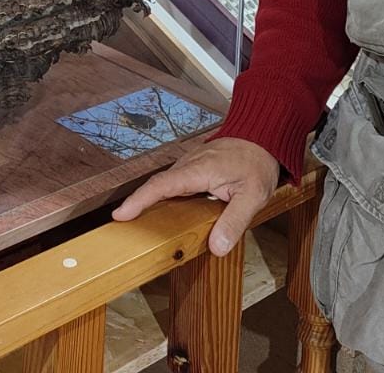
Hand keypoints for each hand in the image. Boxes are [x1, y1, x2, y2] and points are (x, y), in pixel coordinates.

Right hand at [111, 138, 279, 256]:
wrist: (262, 136)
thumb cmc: (257, 162)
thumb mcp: (253, 196)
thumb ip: (234, 222)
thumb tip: (217, 247)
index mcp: (199, 170)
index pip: (162, 185)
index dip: (139, 200)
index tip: (121, 214)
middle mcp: (189, 164)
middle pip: (156, 186)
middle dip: (136, 204)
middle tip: (120, 225)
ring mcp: (189, 164)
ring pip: (164, 184)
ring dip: (148, 201)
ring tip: (135, 223)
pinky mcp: (193, 168)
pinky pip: (173, 184)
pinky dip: (162, 197)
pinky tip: (163, 213)